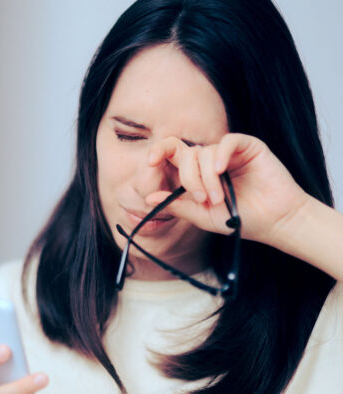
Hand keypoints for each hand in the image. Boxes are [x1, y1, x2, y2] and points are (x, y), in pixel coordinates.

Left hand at [145, 133, 310, 245]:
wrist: (274, 221)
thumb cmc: (238, 220)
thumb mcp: (202, 216)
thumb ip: (177, 206)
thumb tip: (148, 198)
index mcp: (195, 173)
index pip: (171, 155)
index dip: (158, 152)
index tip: (149, 162)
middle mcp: (209, 160)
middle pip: (185, 153)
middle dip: (188, 178)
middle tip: (201, 199)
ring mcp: (228, 152)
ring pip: (204, 152)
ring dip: (207, 178)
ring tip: (220, 199)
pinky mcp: (248, 147)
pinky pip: (227, 141)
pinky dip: (220, 154)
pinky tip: (221, 170)